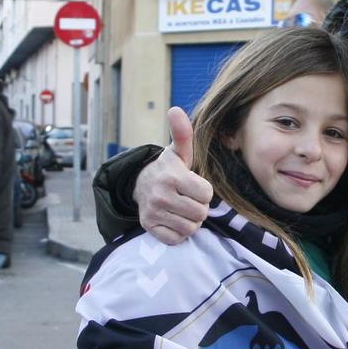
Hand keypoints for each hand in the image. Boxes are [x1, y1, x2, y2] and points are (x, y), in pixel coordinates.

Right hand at [138, 108, 213, 245]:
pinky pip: (177, 238)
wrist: (140, 185)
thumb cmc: (168, 169)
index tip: (194, 186)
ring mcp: (154, 213)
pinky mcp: (150, 228)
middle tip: (189, 199)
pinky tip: (173, 219)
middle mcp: (161, 195)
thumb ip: (182, 134)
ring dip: (190, 220)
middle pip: (200, 213)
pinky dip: (179, 232)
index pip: (206, 194)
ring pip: (190, 228)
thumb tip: (175, 109)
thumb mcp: (177, 152)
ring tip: (182, 209)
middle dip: (199, 207)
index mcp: (172, 176)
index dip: (204, 191)